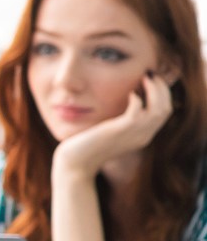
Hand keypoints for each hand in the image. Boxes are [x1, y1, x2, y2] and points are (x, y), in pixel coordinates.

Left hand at [52, 72, 174, 182]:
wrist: (76, 164)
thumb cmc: (87, 148)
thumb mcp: (110, 135)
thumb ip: (120, 124)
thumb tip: (121, 108)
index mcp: (141, 137)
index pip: (163, 114)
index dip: (162, 95)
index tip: (153, 81)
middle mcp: (142, 136)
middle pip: (165, 109)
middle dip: (162, 89)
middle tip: (152, 75)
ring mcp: (133, 135)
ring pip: (159, 109)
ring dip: (155, 90)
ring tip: (146, 78)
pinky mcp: (120, 130)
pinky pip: (138, 112)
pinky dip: (137, 99)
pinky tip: (130, 93)